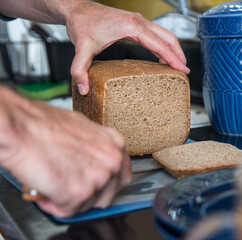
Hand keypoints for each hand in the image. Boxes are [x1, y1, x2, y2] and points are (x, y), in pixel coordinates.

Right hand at [0, 87, 131, 217]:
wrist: (21, 127)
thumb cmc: (44, 124)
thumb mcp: (83, 130)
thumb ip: (95, 149)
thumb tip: (92, 162)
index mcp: (115, 144)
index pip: (122, 176)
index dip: (107, 184)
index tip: (95, 186)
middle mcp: (112, 162)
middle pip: (108, 194)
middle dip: (89, 195)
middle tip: (71, 188)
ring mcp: (98, 178)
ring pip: (89, 204)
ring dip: (72, 200)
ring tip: (55, 186)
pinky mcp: (79, 193)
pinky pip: (69, 210)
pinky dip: (56, 205)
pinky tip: (46, 192)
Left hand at [65, 1, 189, 94]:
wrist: (77, 8)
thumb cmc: (82, 23)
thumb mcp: (82, 48)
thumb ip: (80, 69)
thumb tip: (83, 89)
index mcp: (133, 26)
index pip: (160, 45)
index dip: (173, 59)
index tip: (183, 70)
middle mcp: (140, 22)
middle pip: (168, 38)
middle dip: (178, 54)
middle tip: (184, 71)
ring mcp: (139, 21)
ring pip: (164, 35)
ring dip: (173, 49)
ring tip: (177, 66)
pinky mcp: (136, 24)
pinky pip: (156, 35)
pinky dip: (163, 46)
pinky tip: (161, 57)